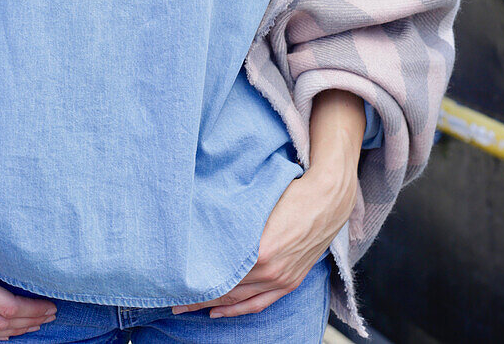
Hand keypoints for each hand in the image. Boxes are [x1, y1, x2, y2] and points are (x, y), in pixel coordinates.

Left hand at [171, 163, 355, 318]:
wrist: (329, 198)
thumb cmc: (293, 192)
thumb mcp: (258, 204)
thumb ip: (234, 222)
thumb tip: (206, 227)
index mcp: (260, 250)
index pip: (220, 274)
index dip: (196, 281)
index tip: (175, 281)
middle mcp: (270, 271)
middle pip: (227, 291)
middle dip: (198, 297)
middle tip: (175, 299)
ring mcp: (282, 279)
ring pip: (240, 301)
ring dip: (214, 306)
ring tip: (190, 308)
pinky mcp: (291, 281)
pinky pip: (261, 303)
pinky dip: (239, 310)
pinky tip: (220, 312)